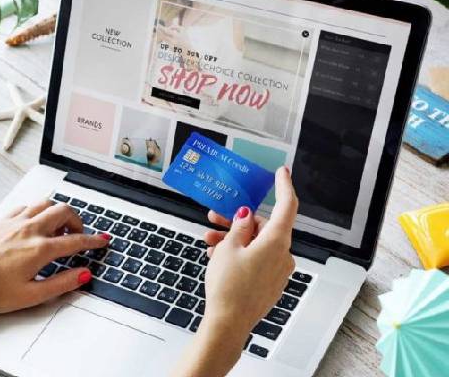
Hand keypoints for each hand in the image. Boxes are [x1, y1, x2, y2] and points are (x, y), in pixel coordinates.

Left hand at [0, 200, 108, 316]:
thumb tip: (84, 275)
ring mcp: (15, 221)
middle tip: (78, 234)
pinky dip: (37, 211)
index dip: (93, 241)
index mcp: (40, 249)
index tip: (102, 241)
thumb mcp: (33, 295)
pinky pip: (26, 206)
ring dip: (57, 212)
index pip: (75, 241)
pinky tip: (35, 223)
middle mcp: (30, 229)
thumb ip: (62, 283)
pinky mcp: (2, 220)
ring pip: (45, 203)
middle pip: (63, 212)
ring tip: (57, 228)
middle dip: (77, 221)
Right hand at [202, 166, 296, 332]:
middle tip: (216, 217)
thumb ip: (239, 227)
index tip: (281, 173)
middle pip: (264, 227)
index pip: (287, 206)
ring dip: (235, 239)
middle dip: (239, 221)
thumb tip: (246, 216)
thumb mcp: (229, 248)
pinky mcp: (270, 284)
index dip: (284, 186)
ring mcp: (278, 271)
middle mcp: (283, 255)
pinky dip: (240, 255)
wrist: (228, 323)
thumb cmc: (229, 287)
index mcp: (276, 241)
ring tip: (209, 242)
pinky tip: (218, 258)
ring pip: (258, 245)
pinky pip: (257, 260)